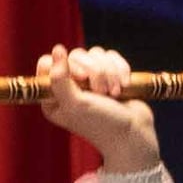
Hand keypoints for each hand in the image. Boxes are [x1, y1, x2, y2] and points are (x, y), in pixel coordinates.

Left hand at [29, 44, 160, 173]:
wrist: (133, 133)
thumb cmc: (101, 123)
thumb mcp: (74, 103)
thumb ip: (59, 78)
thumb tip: (56, 49)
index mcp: (53, 96)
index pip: (48, 62)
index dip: (66, 65)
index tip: (80, 79)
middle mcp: (70, 86)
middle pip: (76, 55)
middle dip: (94, 71)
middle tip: (100, 92)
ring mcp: (90, 80)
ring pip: (96, 54)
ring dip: (109, 73)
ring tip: (113, 93)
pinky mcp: (109, 75)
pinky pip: (111, 57)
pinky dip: (120, 70)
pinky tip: (124, 86)